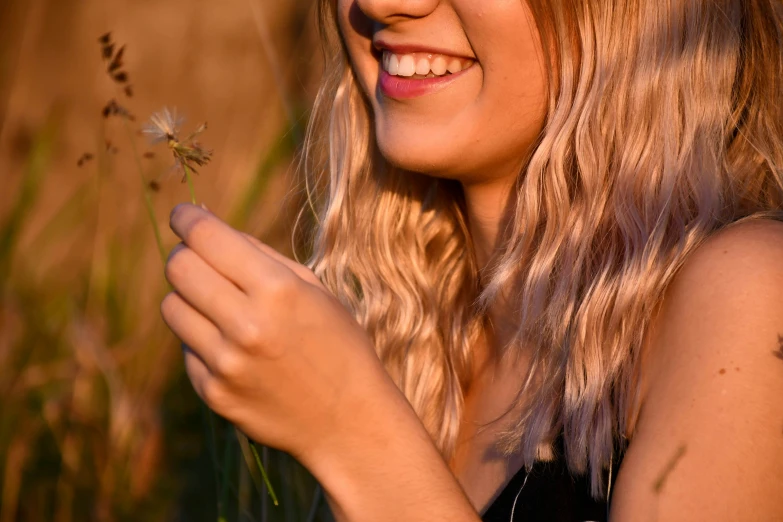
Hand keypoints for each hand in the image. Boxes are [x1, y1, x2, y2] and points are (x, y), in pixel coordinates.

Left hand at [160, 203, 400, 463]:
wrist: (349, 420)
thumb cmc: (339, 344)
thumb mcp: (314, 290)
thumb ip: (261, 257)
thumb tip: (210, 229)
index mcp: (278, 291)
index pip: (207, 238)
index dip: (188, 218)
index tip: (183, 213)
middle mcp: (246, 325)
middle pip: (179, 268)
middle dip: (184, 253)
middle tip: (197, 256)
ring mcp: (226, 363)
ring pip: (172, 307)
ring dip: (188, 296)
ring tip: (218, 304)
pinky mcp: (213, 393)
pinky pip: (187, 348)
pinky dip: (201, 338)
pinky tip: (233, 347)